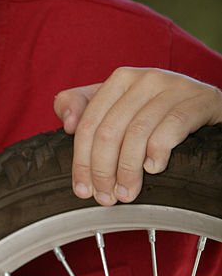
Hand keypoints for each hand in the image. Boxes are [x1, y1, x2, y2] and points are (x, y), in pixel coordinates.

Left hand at [54, 67, 221, 205]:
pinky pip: (171, 127)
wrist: (208, 108)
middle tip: (106, 197)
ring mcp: (173, 87)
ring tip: (127, 193)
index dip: (82, 160)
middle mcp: (145, 79)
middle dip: (103, 171)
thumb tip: (66, 122)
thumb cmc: (160, 113)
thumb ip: (85, 109)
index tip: (82, 189)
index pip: (89, 123)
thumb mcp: (120, 108)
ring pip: (137, 133)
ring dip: (128, 171)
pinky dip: (158, 152)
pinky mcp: (198, 100)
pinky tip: (154, 169)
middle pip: (109, 131)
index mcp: (120, 80)